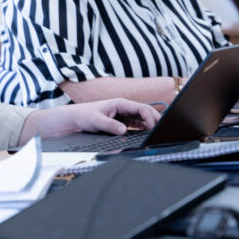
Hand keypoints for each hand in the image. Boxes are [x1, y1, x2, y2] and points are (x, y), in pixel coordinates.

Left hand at [35, 98, 161, 139]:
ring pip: (142, 118)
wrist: (74, 118)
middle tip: (164, 130)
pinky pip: (136, 124)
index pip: (141, 108)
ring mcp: (124, 114)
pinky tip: (147, 135)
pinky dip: (143, 129)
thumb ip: (110, 126)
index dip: (150, 117)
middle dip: (155, 119)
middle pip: (145, 111)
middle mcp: (124, 107)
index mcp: (120, 103)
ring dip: (150, 124)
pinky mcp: (122, 121)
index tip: (153, 127)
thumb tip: (124, 131)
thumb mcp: (97, 121)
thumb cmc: (84, 116)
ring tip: (159, 133)